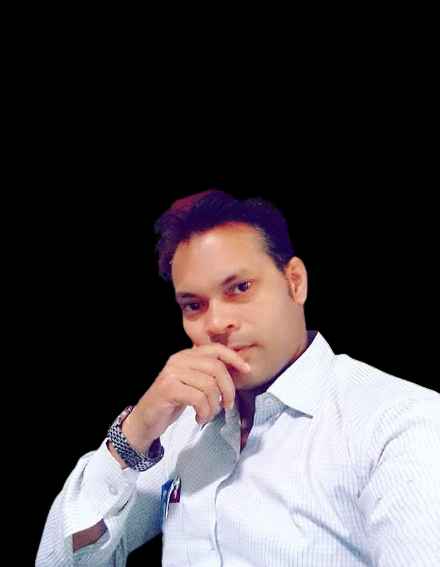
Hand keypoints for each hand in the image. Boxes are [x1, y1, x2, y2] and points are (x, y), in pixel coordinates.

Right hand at [131, 344, 250, 440]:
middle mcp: (178, 360)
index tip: (247, 370)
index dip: (234, 358)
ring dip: (214, 405)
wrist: (144, 421)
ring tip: (208, 414)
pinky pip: (198, 398)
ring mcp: (172, 373)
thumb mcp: (191, 385)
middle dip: (228, 389)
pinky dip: (204, 411)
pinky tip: (199, 418)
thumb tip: (235, 372)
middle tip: (227, 405)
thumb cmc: (171, 403)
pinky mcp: (168, 389)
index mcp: (186, 356)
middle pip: (216, 368)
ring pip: (209, 385)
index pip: (215, 349)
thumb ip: (207, 375)